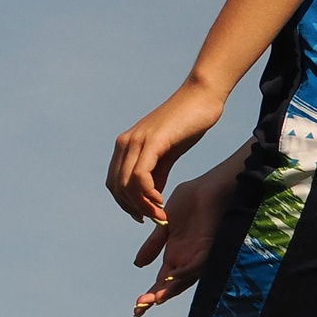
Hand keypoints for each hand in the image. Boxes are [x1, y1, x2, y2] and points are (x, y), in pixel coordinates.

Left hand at [107, 79, 226, 223]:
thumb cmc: (187, 124)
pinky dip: (148, 194)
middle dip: (134, 209)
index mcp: (125, 146)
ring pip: (126, 184)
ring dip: (142, 205)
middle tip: (155, 219)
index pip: (114, 183)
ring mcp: (136, 141)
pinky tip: (160, 200)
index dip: (126, 204)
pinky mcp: (152, 141)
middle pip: (117, 187)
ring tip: (160, 214)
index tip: (144, 217)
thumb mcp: (166, 154)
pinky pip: (140, 176)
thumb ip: (156, 175)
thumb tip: (150, 199)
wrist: (201, 97)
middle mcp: (125, 143)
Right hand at [130, 164, 230, 316]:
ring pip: (183, 280)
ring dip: (167, 290)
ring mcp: (198, 255)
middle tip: (139, 309)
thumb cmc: (191, 201)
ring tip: (152, 300)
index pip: (162, 281)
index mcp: (176, 256)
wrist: (209, 186)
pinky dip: (184, 272)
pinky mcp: (209, 246)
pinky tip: (171, 277)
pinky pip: (197, 264)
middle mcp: (187, 260)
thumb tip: (138, 264)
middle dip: (155, 298)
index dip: (150, 295)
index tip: (136, 307)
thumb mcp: (164, 224)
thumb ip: (153, 244)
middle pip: (171, 286)